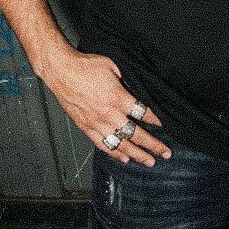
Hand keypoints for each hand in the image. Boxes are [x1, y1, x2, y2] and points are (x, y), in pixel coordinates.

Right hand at [42, 48, 171, 166]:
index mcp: (117, 97)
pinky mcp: (85, 128)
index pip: (143, 113)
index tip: (167, 126)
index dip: (157, 121)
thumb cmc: (86, 65)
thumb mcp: (114, 66)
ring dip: (137, 155)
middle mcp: (108, 114)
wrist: (61, 71)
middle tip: (166, 153)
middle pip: (136, 134)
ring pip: (121, 145)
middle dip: (153, 145)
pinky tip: (125, 159)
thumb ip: (128, 80)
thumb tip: (141, 87)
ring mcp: (96, 123)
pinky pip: (103, 145)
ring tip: (150, 162)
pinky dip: (115, 154)